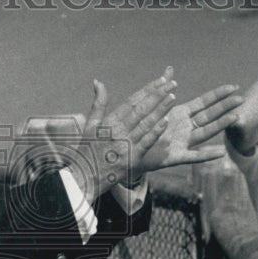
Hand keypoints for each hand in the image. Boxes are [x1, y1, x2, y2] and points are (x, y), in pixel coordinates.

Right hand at [71, 69, 176, 200]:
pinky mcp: (132, 158)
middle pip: (141, 109)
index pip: (132, 101)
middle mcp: (118, 131)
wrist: (85, 177)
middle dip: (158, 95)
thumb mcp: (90, 125)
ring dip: (160, 110)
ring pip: (146, 123)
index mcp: (109, 122)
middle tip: (172, 84)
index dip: (148, 90)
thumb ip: (98, 103)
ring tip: (172, 97)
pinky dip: (156, 131)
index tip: (161, 80)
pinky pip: (146, 143)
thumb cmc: (88, 150)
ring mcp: (126, 144)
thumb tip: (98, 81)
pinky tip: (166, 121)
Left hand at [140, 84, 242, 169]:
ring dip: (220, 125)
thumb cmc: (144, 128)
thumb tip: (169, 69)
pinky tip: (220, 152)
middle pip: (208, 115)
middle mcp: (185, 127)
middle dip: (224, 107)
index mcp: (180, 114)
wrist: (131, 150)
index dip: (218, 95)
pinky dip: (207, 155)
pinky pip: (193, 156)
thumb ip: (163, 87)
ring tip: (235, 117)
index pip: (204, 102)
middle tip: (241, 99)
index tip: (234, 87)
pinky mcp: (175, 157)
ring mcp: (182, 142)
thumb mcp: (152, 106)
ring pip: (205, 132)